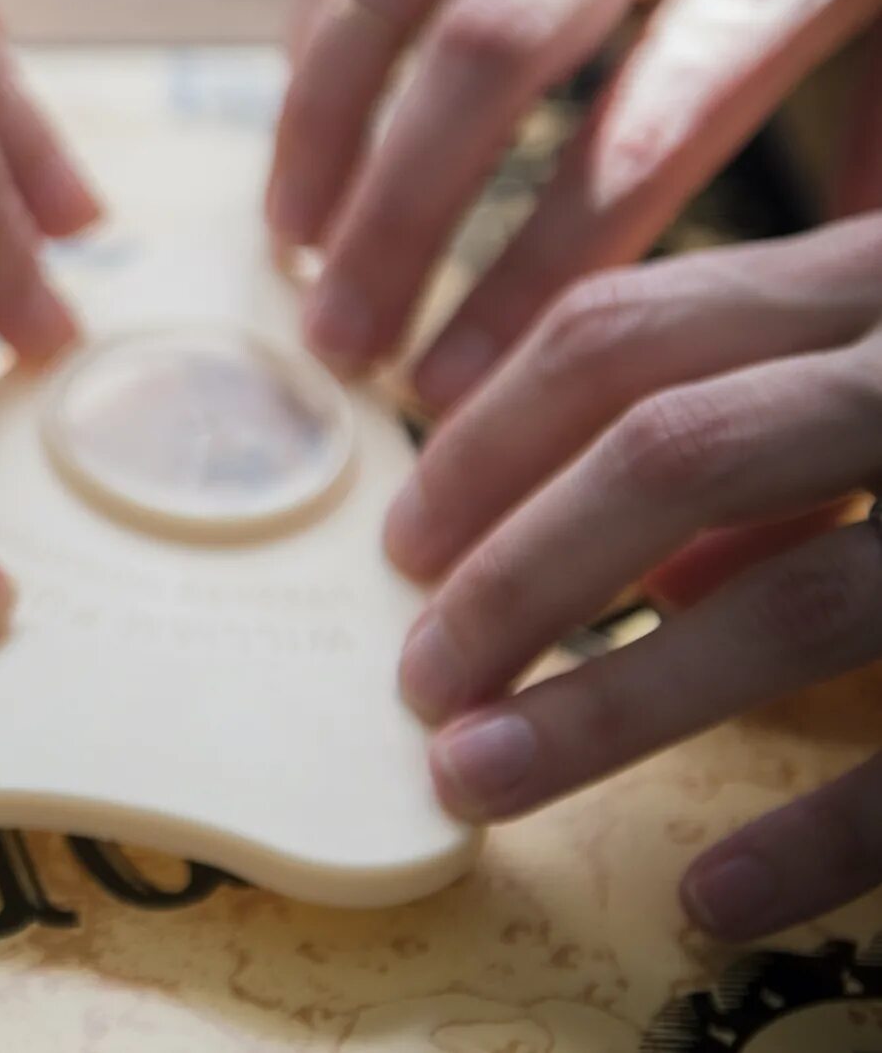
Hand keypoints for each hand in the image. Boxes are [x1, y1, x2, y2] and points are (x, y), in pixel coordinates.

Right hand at [267, 0, 881, 403]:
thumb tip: (847, 323)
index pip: (649, 132)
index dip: (542, 268)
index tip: (467, 386)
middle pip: (493, 59)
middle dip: (400, 218)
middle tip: (345, 345)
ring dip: (321, 123)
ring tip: (286, 243)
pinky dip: (316, 20)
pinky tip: (297, 113)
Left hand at [382, 219, 881, 939]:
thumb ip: (778, 420)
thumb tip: (640, 563)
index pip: (629, 330)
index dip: (485, 436)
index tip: (400, 540)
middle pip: (673, 450)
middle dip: (512, 572)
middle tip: (417, 679)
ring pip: (793, 601)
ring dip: (609, 707)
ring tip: (476, 779)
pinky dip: (826, 831)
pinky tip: (711, 896)